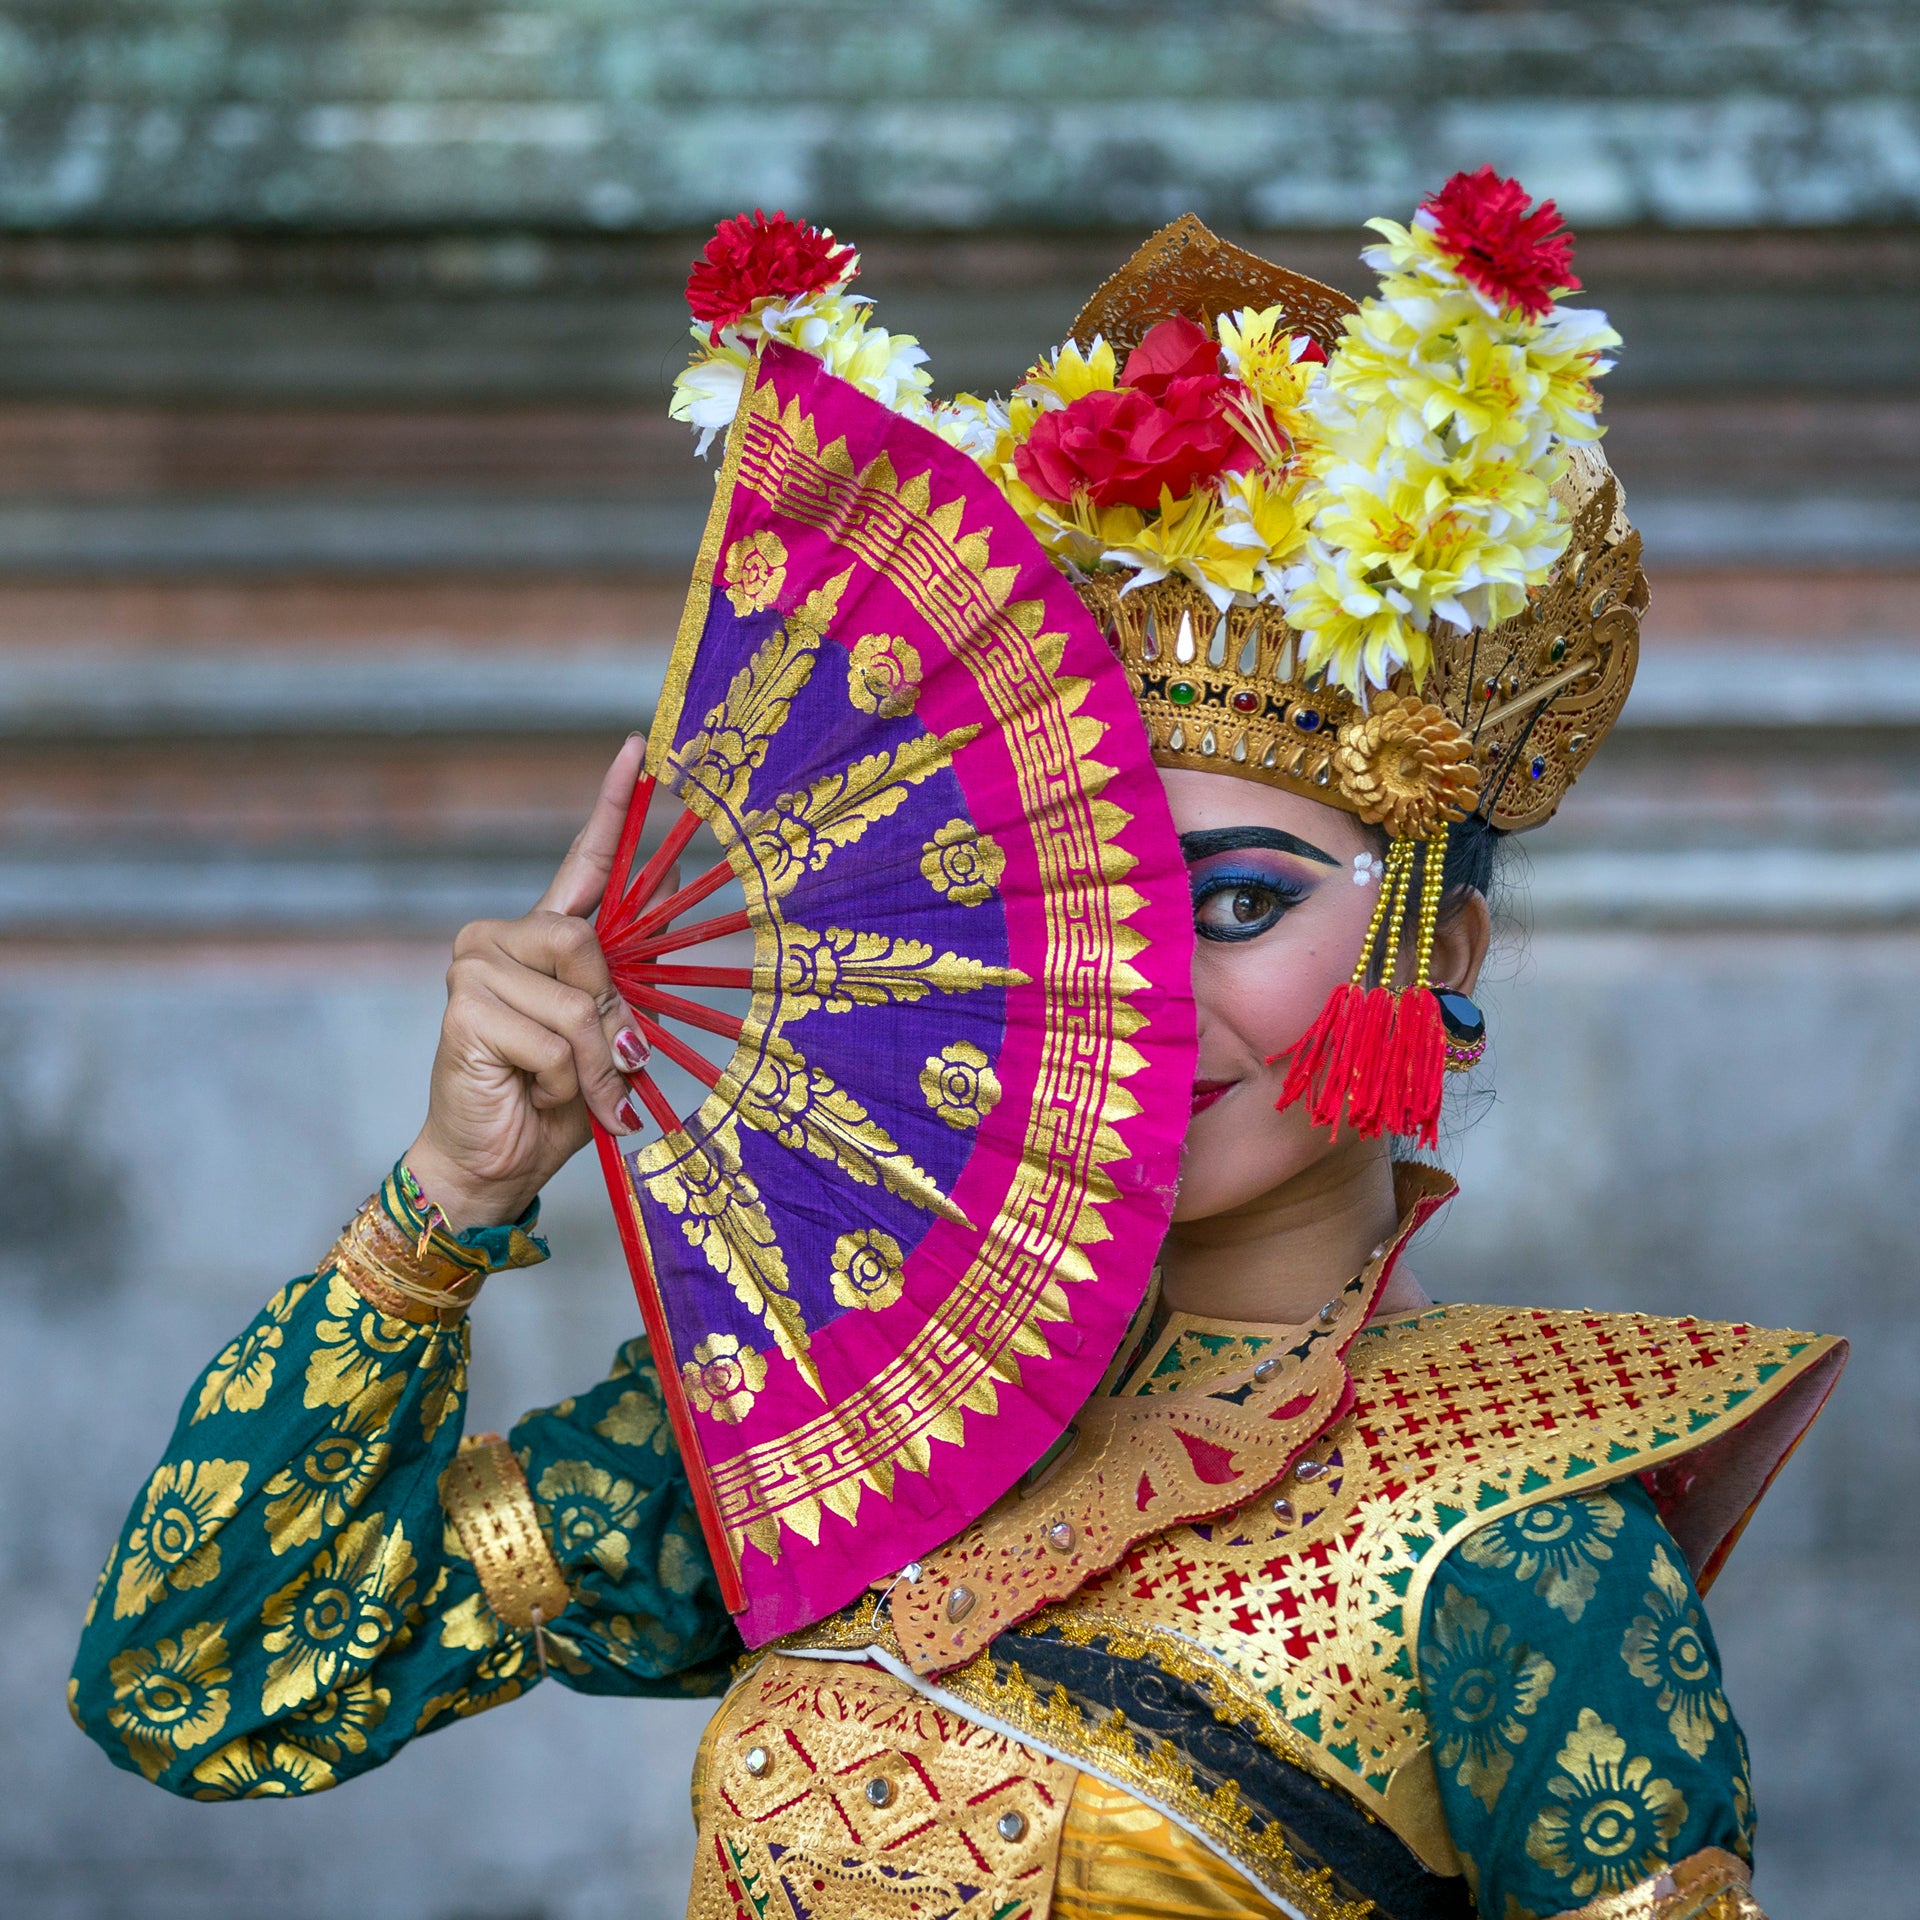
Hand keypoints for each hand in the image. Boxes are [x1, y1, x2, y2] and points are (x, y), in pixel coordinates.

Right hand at [404, 734, 659, 1229]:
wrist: (494, 1162)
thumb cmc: (553, 1102)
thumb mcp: (610, 1040)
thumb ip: (628, 988)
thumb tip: (664, 929)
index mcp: (543, 937)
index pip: (584, 859)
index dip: (615, 803)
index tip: (643, 747)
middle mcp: (500, 938)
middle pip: (589, 945)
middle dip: (611, 1021)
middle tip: (606, 1068)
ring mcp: (474, 967)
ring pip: (577, 1001)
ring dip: (593, 1062)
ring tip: (569, 1090)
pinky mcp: (465, 1009)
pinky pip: (556, 1038)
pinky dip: (565, 1080)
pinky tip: (534, 1092)